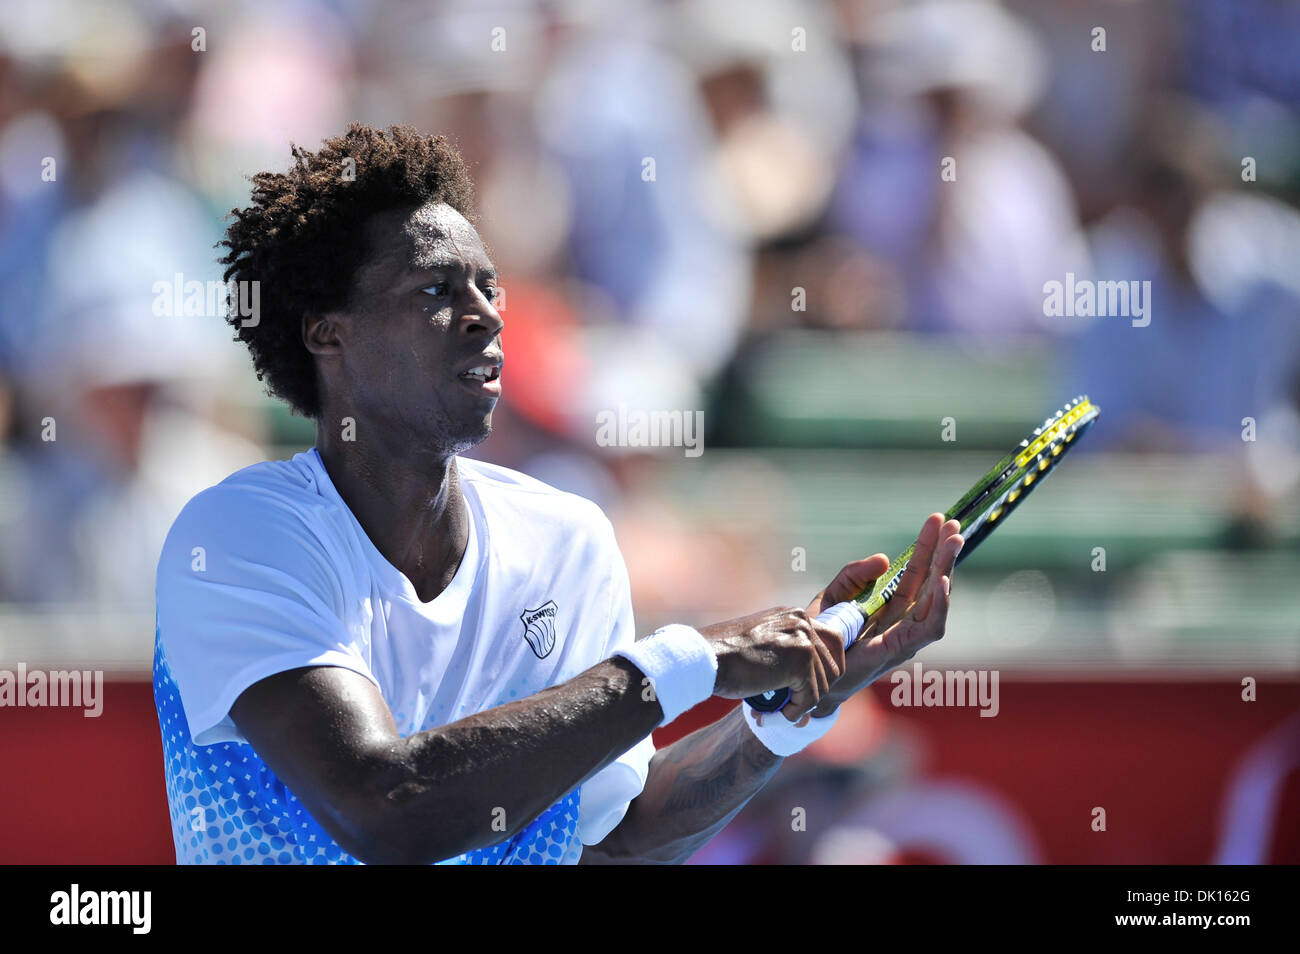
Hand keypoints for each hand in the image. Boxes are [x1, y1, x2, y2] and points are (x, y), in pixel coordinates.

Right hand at [700, 607, 845, 721]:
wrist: (706, 659)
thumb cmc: (725, 656)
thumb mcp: (763, 645)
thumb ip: (787, 655)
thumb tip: (809, 686)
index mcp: (794, 615)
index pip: (833, 642)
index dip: (827, 670)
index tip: (813, 689)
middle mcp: (803, 622)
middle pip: (833, 666)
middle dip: (816, 692)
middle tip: (793, 707)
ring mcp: (804, 641)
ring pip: (822, 686)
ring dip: (802, 705)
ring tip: (778, 712)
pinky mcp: (800, 663)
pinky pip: (810, 698)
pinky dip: (795, 712)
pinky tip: (777, 714)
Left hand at [808, 513, 963, 715]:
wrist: (808, 674)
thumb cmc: (822, 637)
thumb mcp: (834, 596)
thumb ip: (854, 574)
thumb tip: (884, 559)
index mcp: (888, 605)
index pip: (914, 572)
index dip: (925, 546)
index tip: (937, 519)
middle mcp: (902, 620)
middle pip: (929, 581)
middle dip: (942, 552)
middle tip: (953, 524)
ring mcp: (904, 636)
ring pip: (936, 600)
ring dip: (946, 570)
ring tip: (953, 543)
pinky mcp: (899, 650)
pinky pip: (928, 628)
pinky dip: (939, 606)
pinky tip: (943, 582)